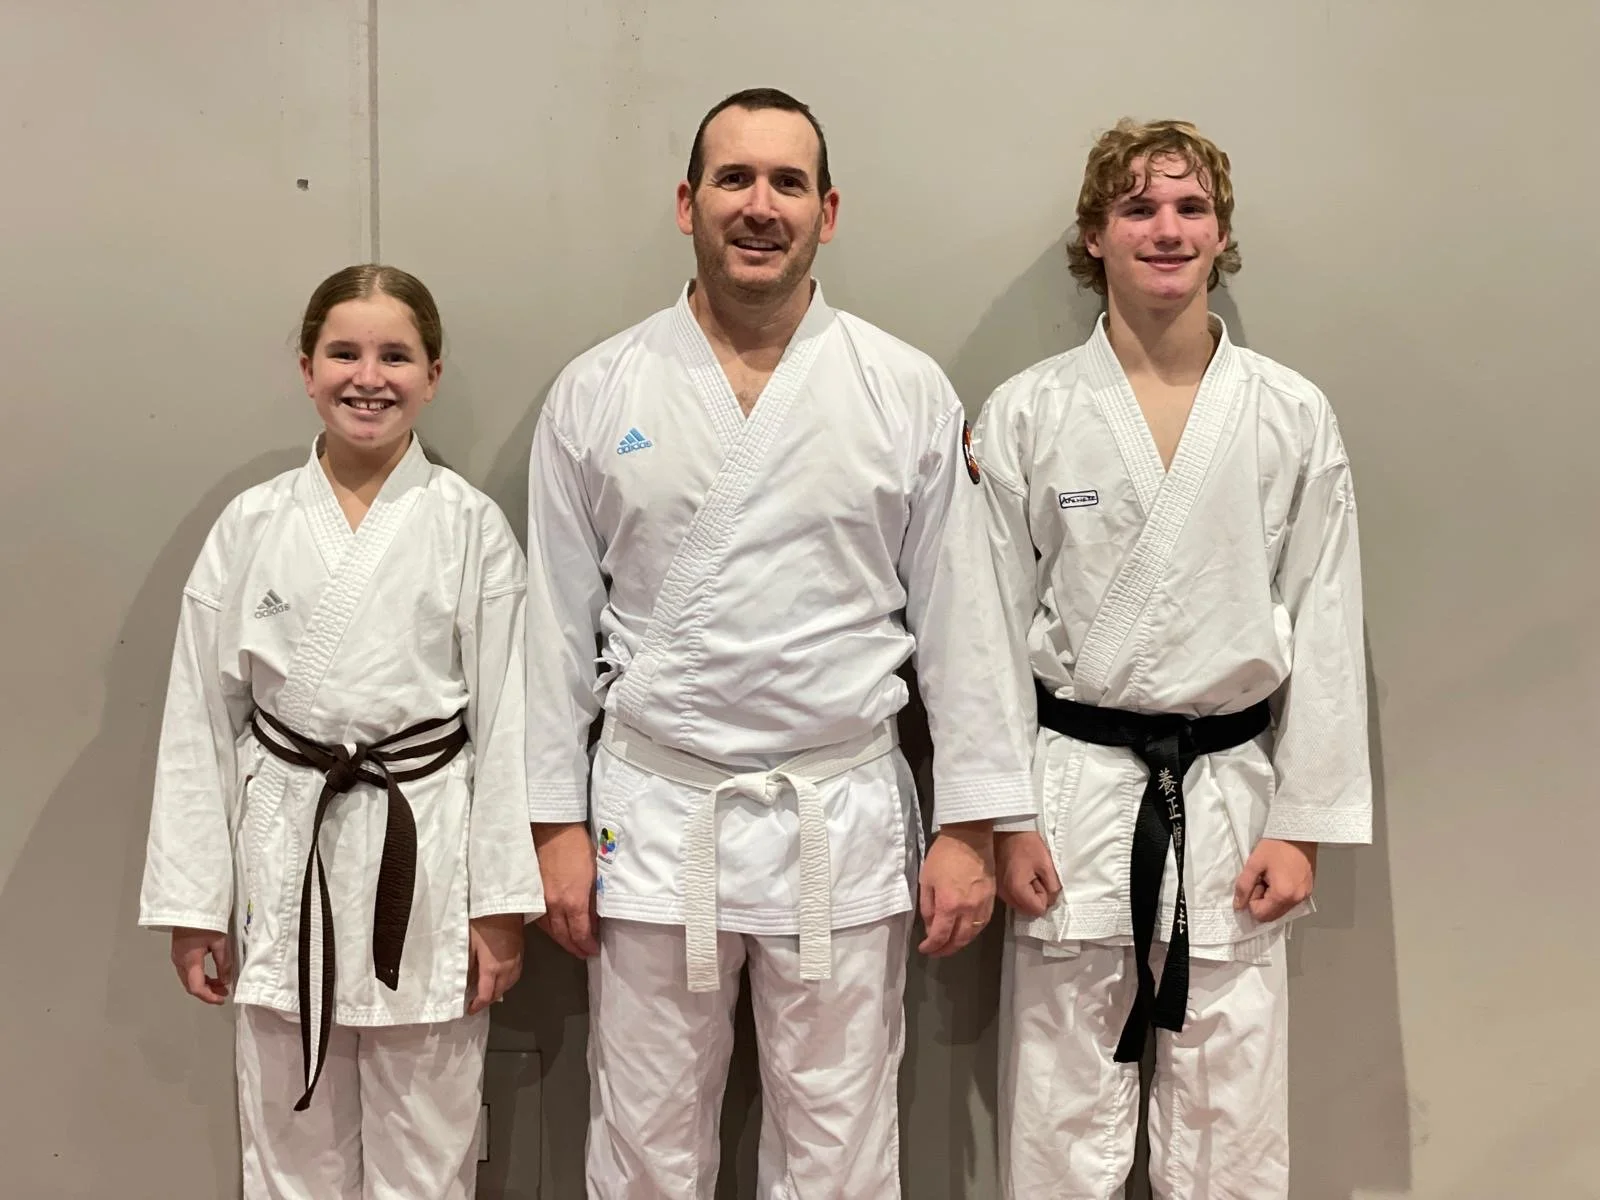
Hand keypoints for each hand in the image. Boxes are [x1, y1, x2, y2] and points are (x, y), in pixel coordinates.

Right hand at [171, 926, 230, 1004]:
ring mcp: (176, 957)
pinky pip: (188, 972)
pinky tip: (212, 975)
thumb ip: (223, 962)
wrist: (188, 905)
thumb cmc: (205, 921)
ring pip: (189, 980)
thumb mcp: (219, 941)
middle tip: (224, 993)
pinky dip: (200, 977)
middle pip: (191, 986)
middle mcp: (179, 962)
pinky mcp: (178, 952)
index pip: (197, 988)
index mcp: (189, 961)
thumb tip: (226, 980)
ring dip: (204, 985)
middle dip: (208, 992)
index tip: (222, 999)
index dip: (209, 997)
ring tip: (221, 984)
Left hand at [467, 913, 525, 1013]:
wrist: (503, 904)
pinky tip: (502, 977)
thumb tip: (464, 982)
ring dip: (499, 991)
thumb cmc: (482, 922)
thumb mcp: (468, 945)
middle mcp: (507, 968)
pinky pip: (516, 974)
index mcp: (492, 968)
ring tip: (488, 992)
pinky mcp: (521, 952)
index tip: (469, 1009)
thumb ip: (466, 967)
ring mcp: (516, 960)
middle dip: (488, 1000)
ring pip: (510, 984)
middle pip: (499, 992)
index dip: (477, 1005)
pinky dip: (508, 981)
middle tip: (477, 1002)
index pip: (486, 995)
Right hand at [532, 822, 598, 958]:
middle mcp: (555, 906)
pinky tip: (554, 930)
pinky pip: (539, 919)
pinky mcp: (532, 894)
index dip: (587, 944)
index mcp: (573, 901)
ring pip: (549, 930)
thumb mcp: (595, 873)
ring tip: (571, 945)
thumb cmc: (578, 848)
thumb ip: (595, 900)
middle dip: (574, 947)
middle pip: (563, 936)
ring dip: (561, 940)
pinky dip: (548, 928)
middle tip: (583, 953)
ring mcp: (540, 901)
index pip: (580, 933)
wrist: (552, 830)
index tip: (594, 950)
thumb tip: (596, 919)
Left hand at [917, 822, 996, 956]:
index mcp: (949, 904)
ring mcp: (982, 905)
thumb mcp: (926, 880)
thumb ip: (928, 907)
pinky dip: (973, 932)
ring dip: (960, 943)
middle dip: (946, 950)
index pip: (940, 935)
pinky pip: (983, 923)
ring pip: (972, 934)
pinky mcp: (992, 899)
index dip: (931, 947)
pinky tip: (966, 931)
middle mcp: (968, 909)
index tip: (925, 949)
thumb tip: (930, 927)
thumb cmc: (943, 855)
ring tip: (950, 945)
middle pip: (959, 940)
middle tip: (936, 952)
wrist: (969, 837)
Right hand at [995, 830, 1061, 917]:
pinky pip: (1013, 897)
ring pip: (1020, 904)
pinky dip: (1020, 890)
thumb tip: (1051, 901)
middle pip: (1028, 910)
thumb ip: (1053, 887)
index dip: (1045, 895)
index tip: (1041, 878)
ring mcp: (999, 891)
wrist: (1007, 828)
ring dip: (1028, 893)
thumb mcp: (1046, 864)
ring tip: (1027, 872)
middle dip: (1035, 896)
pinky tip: (1020, 873)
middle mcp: (1005, 895)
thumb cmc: (1028, 844)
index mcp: (1016, 890)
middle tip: (1034, 875)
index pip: (1038, 909)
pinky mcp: (997, 886)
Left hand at [1233, 838, 1317, 922]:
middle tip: (1263, 879)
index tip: (1255, 882)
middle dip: (1262, 901)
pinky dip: (1282, 895)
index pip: (1260, 914)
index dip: (1252, 900)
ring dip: (1272, 898)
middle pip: (1272, 915)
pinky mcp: (1309, 890)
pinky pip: (1291, 902)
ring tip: (1272, 877)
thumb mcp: (1254, 864)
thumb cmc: (1275, 845)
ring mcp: (1305, 896)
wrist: (1299, 831)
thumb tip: (1238, 906)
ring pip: (1281, 910)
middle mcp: (1296, 900)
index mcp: (1282, 895)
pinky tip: (1281, 877)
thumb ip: (1244, 887)